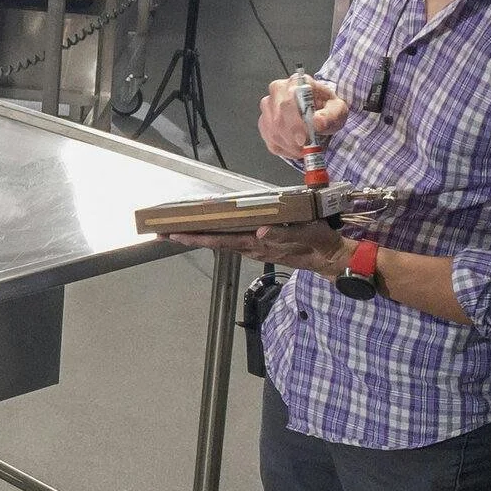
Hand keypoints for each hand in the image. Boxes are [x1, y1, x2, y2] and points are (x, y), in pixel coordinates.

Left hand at [163, 221, 349, 275]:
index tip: (175, 234)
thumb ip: (286, 233)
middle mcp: (252, 247)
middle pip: (215, 242)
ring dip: (199, 237)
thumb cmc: (319, 243)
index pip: (222, 240)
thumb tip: (261, 231)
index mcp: (260, 243)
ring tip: (176, 231)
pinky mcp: (259, 246)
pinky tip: (206, 231)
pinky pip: (232, 241)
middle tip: (161, 233)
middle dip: (188, 237)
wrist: (330, 259)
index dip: (198, 236)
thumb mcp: (307, 234)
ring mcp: (254, 248)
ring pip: (221, 242)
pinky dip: (215, 236)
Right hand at [256, 76, 346, 165]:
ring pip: (273, 132)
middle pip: (277, 119)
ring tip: (306, 148)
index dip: (294, 123)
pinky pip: (271, 141)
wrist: (320, 111)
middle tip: (307, 148)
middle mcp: (277, 91)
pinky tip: (297, 149)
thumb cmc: (327, 107)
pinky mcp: (264, 123)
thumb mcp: (337, 109)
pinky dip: (285, 150)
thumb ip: (330, 115)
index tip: (304, 139)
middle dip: (292, 138)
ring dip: (290, 146)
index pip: (288, 102)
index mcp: (296, 83)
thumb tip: (318, 122)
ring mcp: (268, 107)